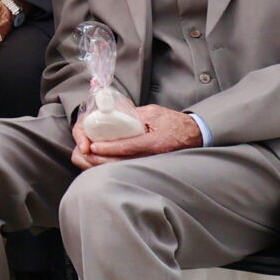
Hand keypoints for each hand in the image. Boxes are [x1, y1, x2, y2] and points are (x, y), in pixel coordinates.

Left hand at [72, 104, 202, 169]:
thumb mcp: (153, 113)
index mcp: (154, 142)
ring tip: (87, 158)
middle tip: (85, 153)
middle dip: (101, 159)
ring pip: (123, 166)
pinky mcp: (148, 163)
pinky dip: (113, 164)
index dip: (109, 148)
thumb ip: (133, 113)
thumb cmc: (174, 122)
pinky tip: (100, 161)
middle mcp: (152, 155)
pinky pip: (128, 165)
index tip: (93, 147)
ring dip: (104, 164)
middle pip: (122, 161)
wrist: (194, 134)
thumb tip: (112, 113)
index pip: (128, 146)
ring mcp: (151, 161)